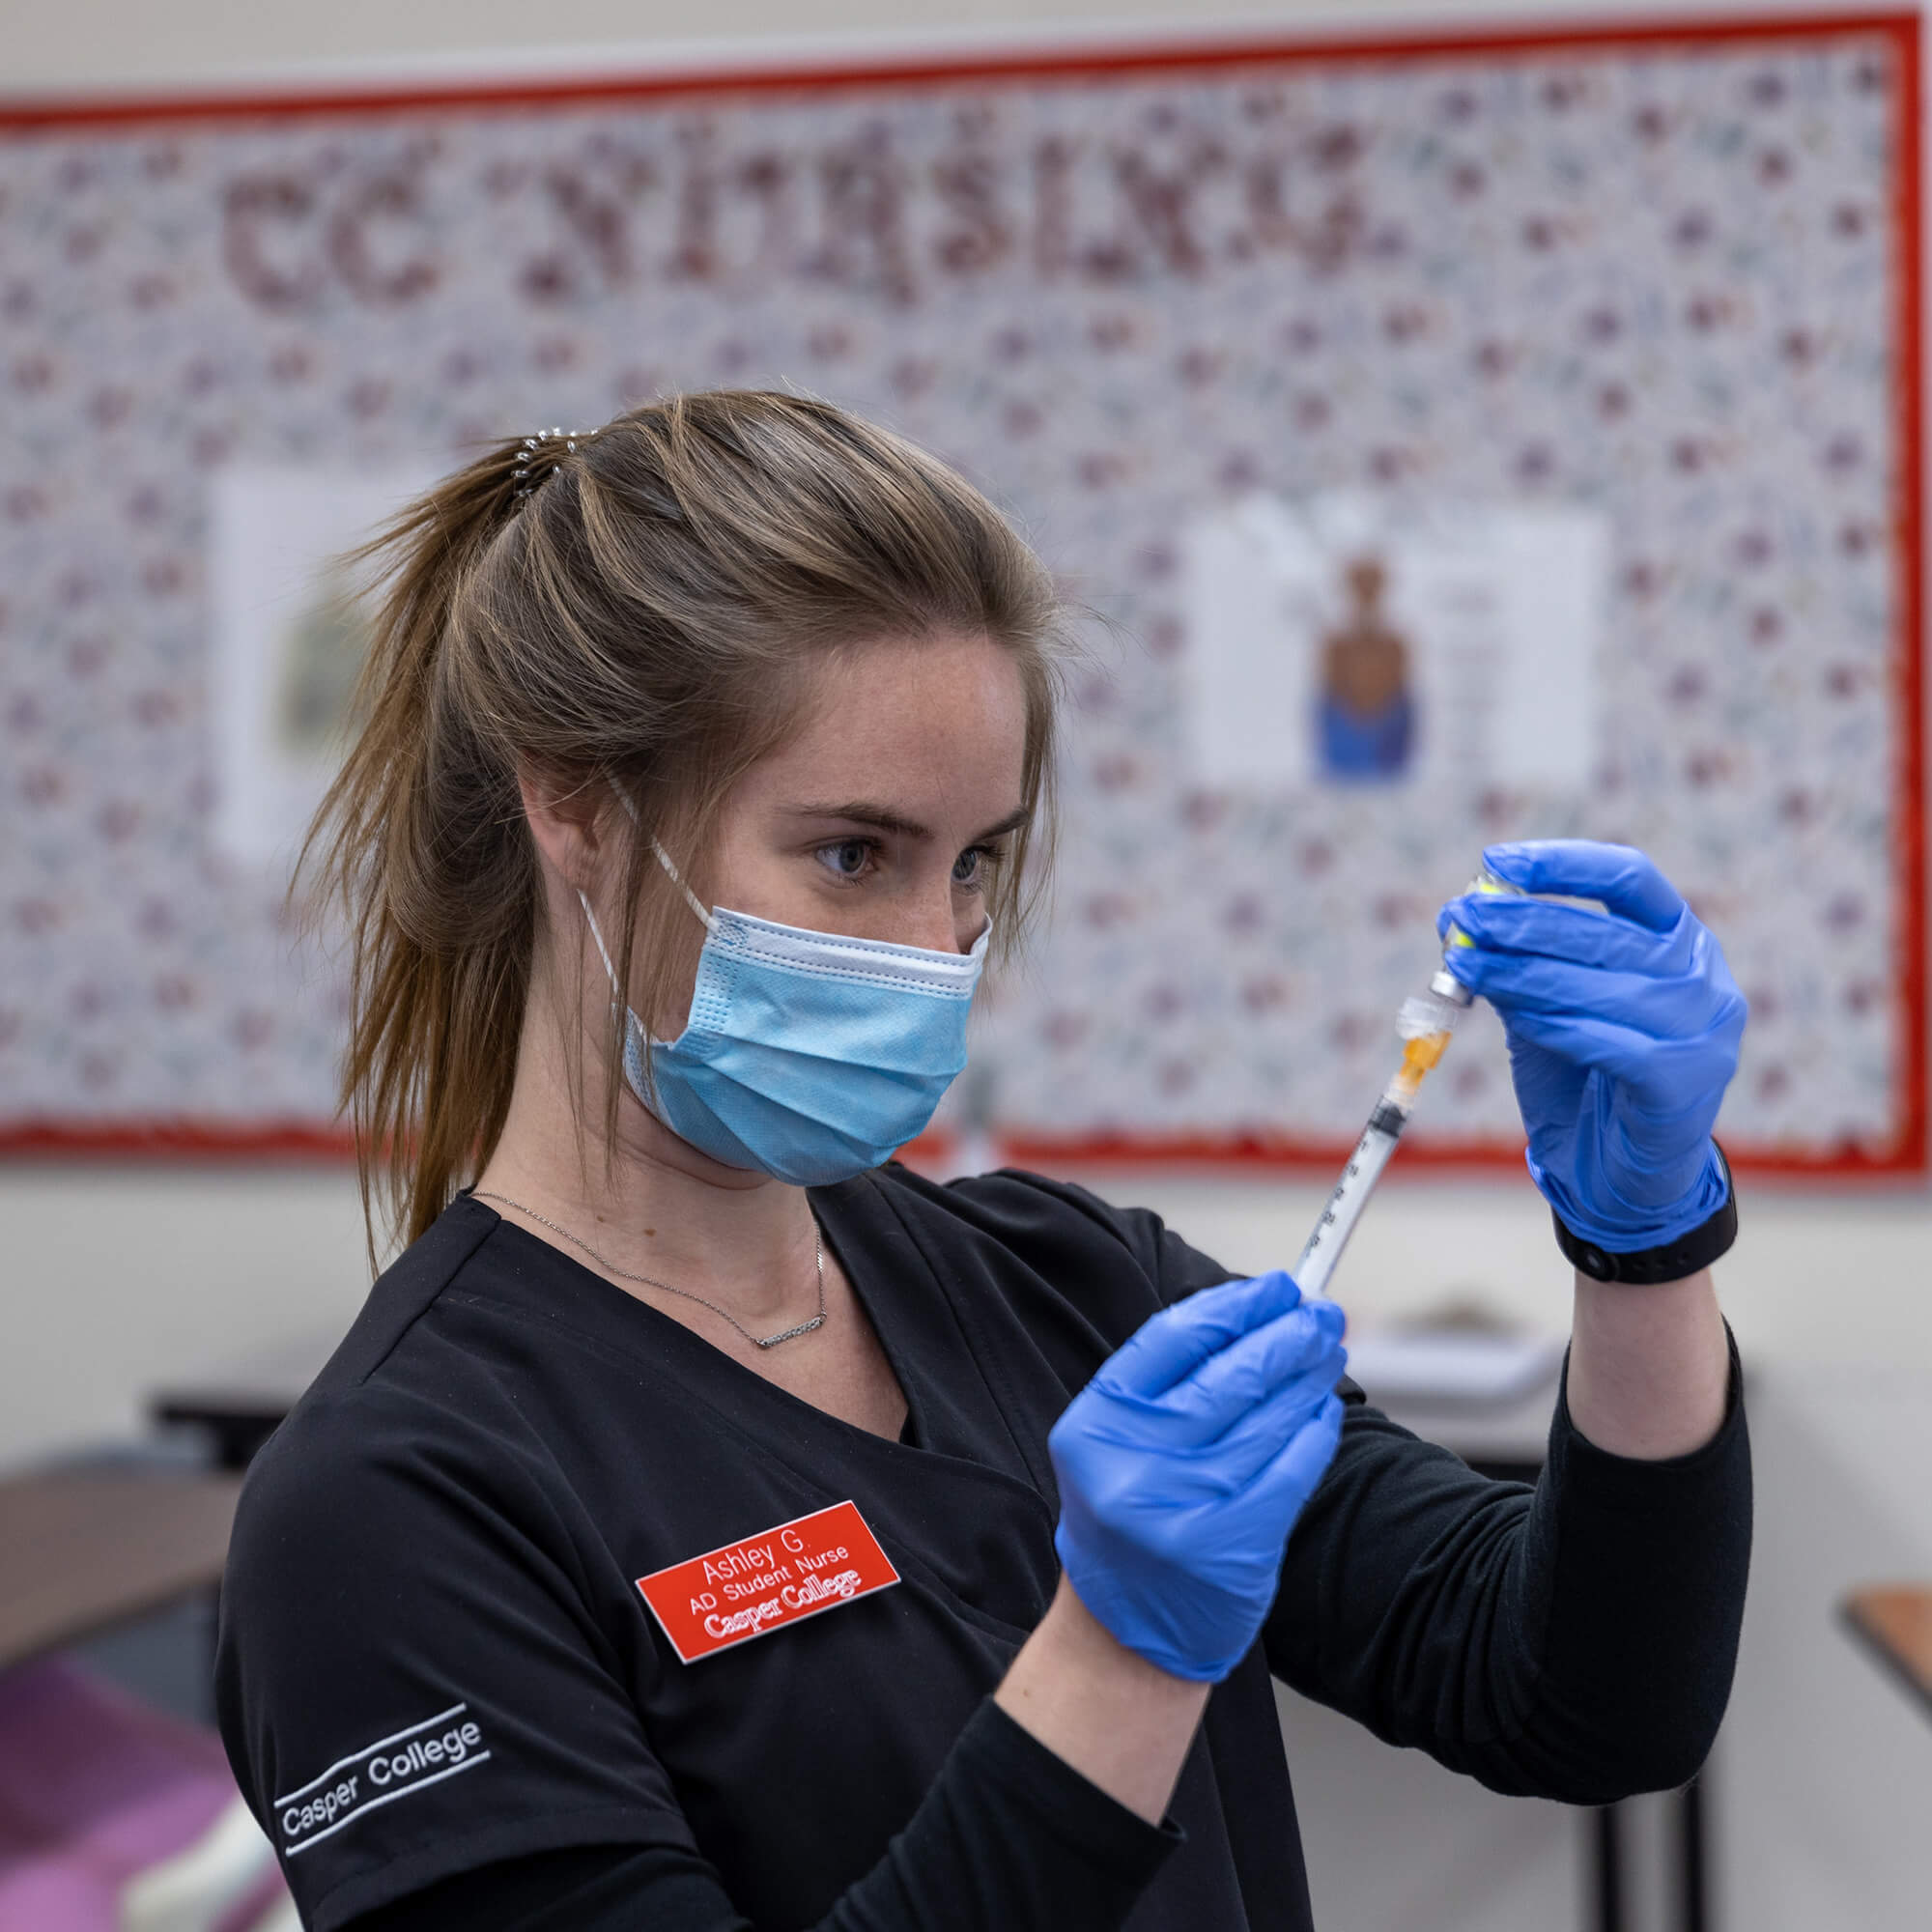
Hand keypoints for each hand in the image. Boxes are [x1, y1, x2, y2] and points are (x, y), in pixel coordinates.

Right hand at [1049, 1270, 1346, 1683]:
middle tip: (1321, 1311)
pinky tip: (1322, 1410)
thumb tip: (1250, 1314)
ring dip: (1307, 1377)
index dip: (1232, 1306)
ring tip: (1328, 1351)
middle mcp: (1133, 1466)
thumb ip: (1164, 1385)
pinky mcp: (1231, 1547)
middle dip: (1285, 1335)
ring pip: (1267, 1419)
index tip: (1274, 1287)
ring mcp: (1183, 1509)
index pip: (1172, 1340)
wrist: (1122, 1636)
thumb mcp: (1113, 1445)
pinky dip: (1313, 1433)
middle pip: (1227, 1376)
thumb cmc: (1126, 1519)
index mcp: (1095, 1427)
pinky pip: (1289, 1471)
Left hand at [1439, 840, 1745, 1251]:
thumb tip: (1457, 916)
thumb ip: (1517, 962)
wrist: (1623, 1175)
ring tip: (1465, 964)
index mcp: (1678, 940)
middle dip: (1523, 921)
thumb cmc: (1587, 1078)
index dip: (1563, 864)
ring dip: (1524, 971)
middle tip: (1462, 916)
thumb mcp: (1548, 1006)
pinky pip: (1611, 1043)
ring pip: (1603, 986)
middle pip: (1605, 933)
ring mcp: (1704, 1030)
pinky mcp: (1686, 1083)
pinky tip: (1516, 1016)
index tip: (1497, 862)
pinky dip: (1556, 1024)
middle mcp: (1702, 976)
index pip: (1629, 878)